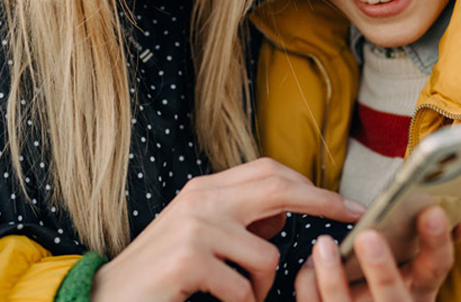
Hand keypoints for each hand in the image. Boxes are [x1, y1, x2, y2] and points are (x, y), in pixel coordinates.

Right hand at [91, 158, 366, 301]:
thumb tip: (283, 213)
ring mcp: (193, 227)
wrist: (107, 299)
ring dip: (263, 287)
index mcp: (205, 190)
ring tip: (241, 297)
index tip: (345, 203)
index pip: (269, 171)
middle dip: (322, 203)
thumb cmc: (160, 275)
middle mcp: (200, 199)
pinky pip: (243, 289)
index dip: (312, 186)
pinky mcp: (187, 260)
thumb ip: (237, 219)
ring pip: (267, 254)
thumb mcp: (199, 236)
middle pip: (278, 187)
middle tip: (353, 219)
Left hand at [294, 206, 458, 301]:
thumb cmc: (393, 282)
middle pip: (392, 296)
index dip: (436, 241)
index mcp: (420, 287)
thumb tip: (455, 212)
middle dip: (381, 269)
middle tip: (369, 236)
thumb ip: (429, 242)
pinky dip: (310, 282)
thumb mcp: (416, 267)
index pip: (436, 266)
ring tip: (324, 245)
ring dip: (333, 277)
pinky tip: (309, 261)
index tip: (432, 211)